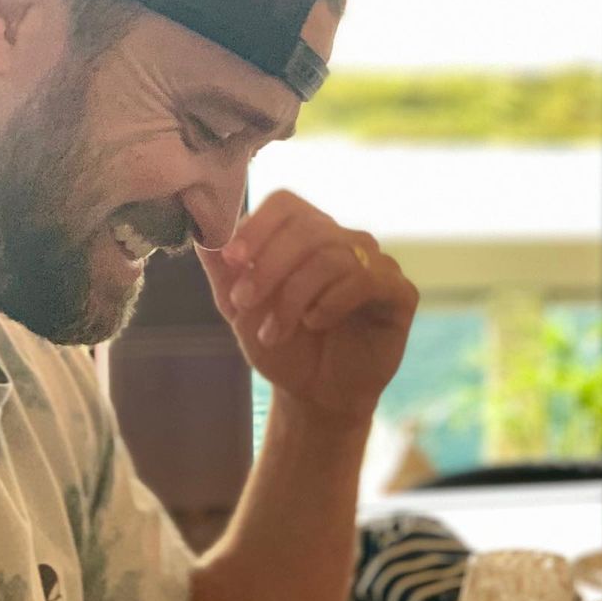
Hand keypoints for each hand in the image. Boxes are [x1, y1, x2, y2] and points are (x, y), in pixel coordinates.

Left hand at [196, 190, 417, 423]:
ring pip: (332, 256)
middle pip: (308, 228)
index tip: (233, 259)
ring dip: (293, 296)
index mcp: (308, 236)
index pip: (287, 204)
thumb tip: (201, 231)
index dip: (258, 226)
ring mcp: (377, 264)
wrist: (316, 396)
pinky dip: (332, 302)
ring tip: (274, 332)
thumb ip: (223, 270)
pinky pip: (367, 279)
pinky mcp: (400, 293)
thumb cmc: (284, 348)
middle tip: (243, 302)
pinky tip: (315, 323)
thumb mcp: (241, 310)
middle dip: (268, 267)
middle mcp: (345, 241)